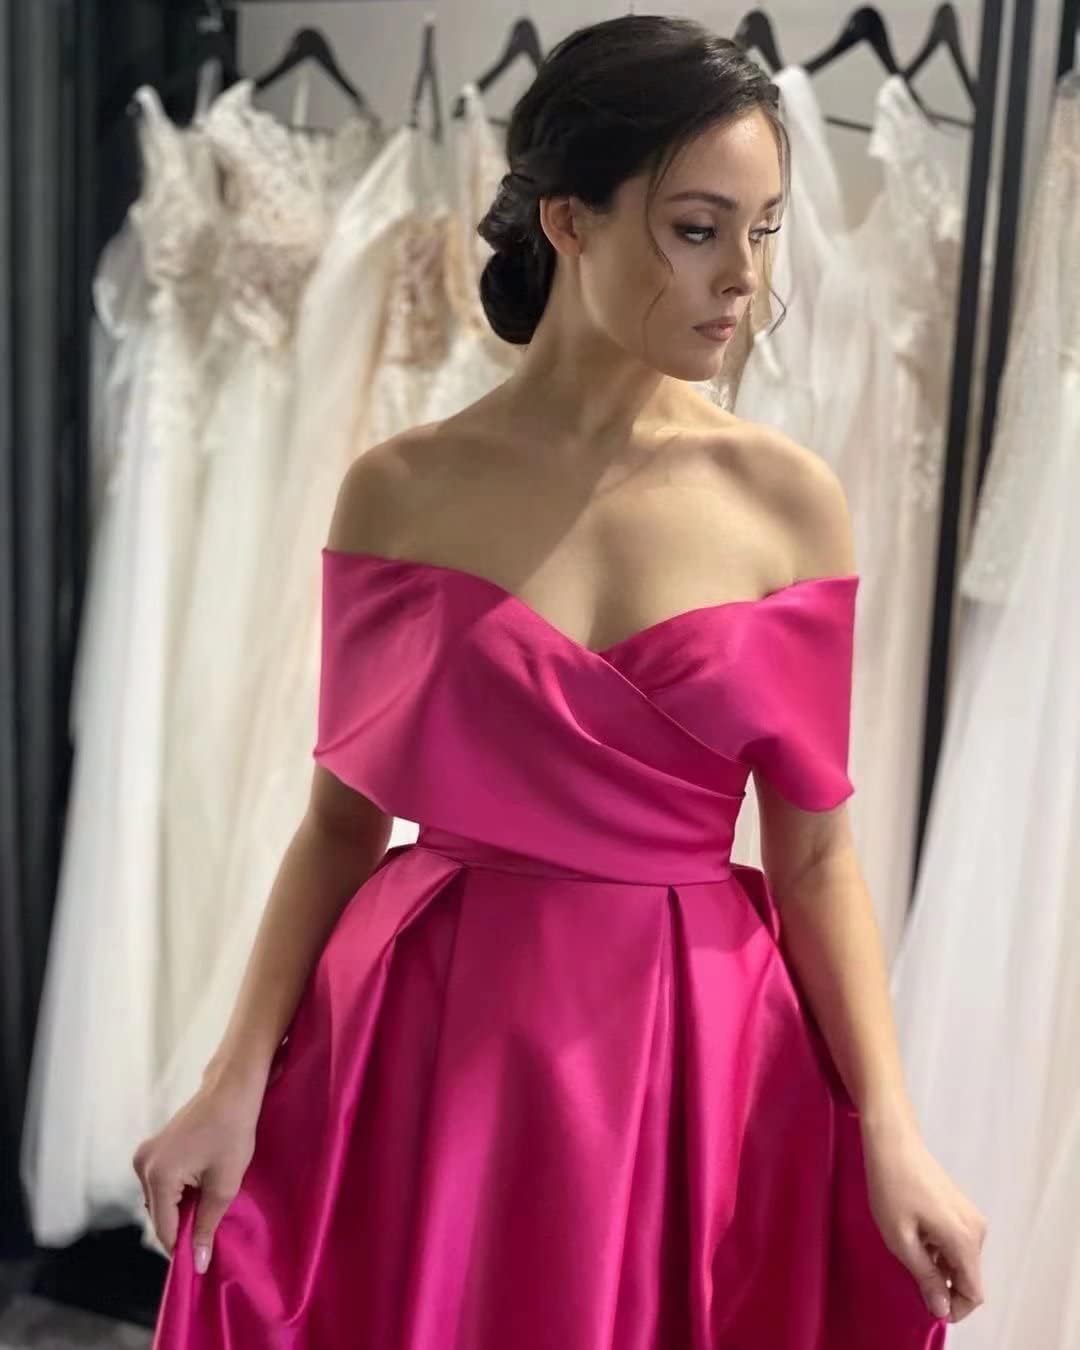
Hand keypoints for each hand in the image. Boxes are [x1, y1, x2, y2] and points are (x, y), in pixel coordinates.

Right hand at [132, 1075, 263, 1273]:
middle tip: (209, 1231)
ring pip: (159, 1200)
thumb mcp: (224, 1184)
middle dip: (180, 1227)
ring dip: (179, 1209)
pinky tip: (199, 1188)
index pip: (164, 1229)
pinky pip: (161, 1183)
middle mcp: (142, 1166)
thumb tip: (197, 1263)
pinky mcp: (152, 1149)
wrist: (231, 1089)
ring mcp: (144, 1155)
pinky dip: (177, 1192)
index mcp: (157, 1176)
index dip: (182, 1248)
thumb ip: (206, 1225)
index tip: (200, 1261)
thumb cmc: (233, 1133)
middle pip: (159, 1215)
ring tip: (207, 1206)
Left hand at [861, 1114, 986, 1323]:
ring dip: (939, 1267)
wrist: (893, 1142)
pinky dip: (939, 1250)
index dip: (953, 1307)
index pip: (974, 1293)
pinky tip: (915, 1236)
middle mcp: (977, 1230)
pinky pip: (957, 1243)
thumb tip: (941, 1309)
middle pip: (969, 1278)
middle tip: (909, 1276)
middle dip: (944, 1287)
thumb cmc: (891, 1186)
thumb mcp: (900, 1238)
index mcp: (965, 1239)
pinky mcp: (962, 1208)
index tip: (925, 1303)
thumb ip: (924, 1275)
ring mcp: (971, 1217)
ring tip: (908, 1250)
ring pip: (962, 1261)